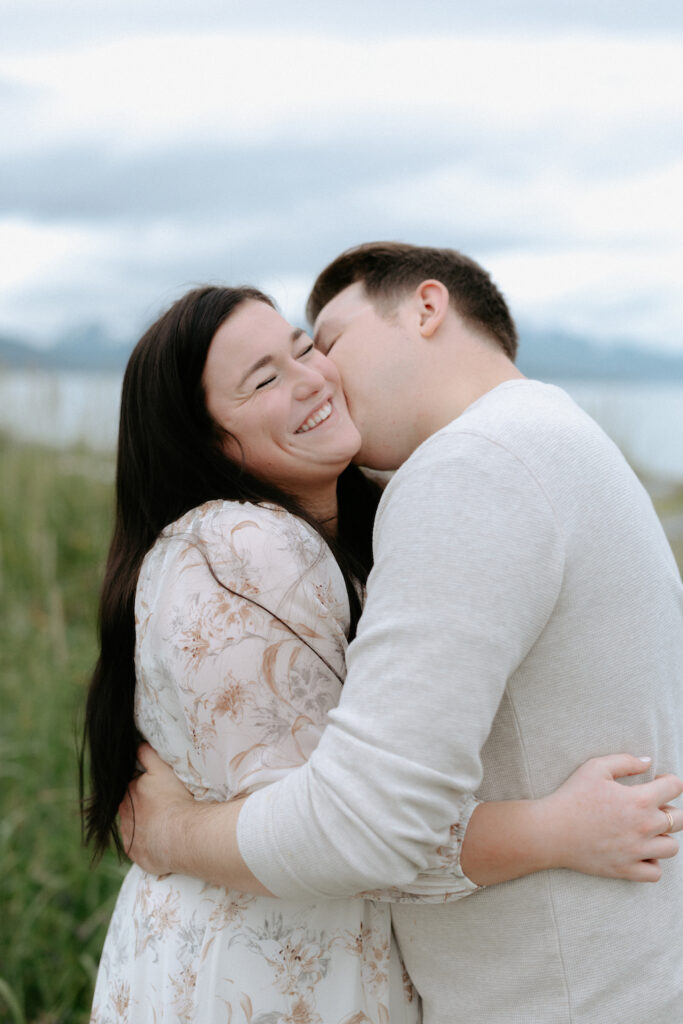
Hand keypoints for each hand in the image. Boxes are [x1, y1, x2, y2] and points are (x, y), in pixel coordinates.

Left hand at [119, 743, 194, 874]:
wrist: (182, 836)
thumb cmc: (175, 800)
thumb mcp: (162, 769)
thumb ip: (148, 754)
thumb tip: (138, 745)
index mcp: (129, 794)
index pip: (134, 788)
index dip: (147, 788)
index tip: (160, 791)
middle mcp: (124, 815)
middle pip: (132, 807)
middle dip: (144, 807)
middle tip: (165, 808)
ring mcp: (129, 835)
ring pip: (135, 827)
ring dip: (145, 825)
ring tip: (165, 825)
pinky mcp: (135, 853)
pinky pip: (139, 847)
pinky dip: (147, 844)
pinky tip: (161, 841)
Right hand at [541, 754, 682, 881]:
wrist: (550, 831)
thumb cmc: (571, 797)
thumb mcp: (595, 767)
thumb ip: (626, 761)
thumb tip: (648, 762)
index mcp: (639, 800)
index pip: (675, 787)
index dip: (669, 780)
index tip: (657, 781)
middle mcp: (644, 827)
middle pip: (680, 819)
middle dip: (671, 808)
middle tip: (652, 806)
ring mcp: (637, 851)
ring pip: (671, 847)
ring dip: (662, 836)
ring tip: (645, 830)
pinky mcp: (626, 870)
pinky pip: (655, 872)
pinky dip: (652, 862)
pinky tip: (639, 851)